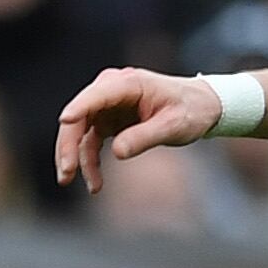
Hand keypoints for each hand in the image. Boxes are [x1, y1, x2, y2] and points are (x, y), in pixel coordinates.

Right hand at [56, 67, 220, 194]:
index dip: (79, 108)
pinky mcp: (108, 120)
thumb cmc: (191, 111)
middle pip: (79, 116)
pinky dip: (89, 160)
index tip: (65, 121)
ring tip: (73, 183)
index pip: (95, 96)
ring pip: (79, 131)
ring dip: (74, 157)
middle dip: (69, 145)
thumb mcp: (174, 126)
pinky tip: (95, 183)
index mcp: (128, 84)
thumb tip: (117, 152)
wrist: (202, 107)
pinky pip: (91, 141)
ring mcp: (107, 105)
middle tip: (66, 173)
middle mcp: (110, 90)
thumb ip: (146, 137)